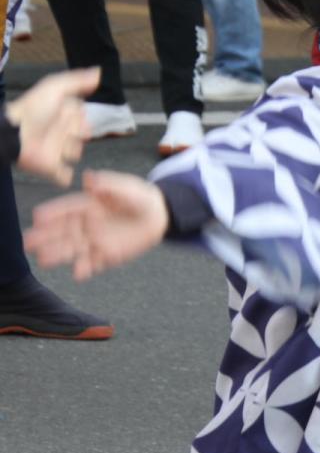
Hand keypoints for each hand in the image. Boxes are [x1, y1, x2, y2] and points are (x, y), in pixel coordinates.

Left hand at [6, 67, 98, 185]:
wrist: (12, 133)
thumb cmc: (33, 109)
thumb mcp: (55, 88)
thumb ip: (77, 81)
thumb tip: (99, 72)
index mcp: (64, 115)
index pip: (83, 118)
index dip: (79, 118)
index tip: (71, 116)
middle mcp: (61, 132)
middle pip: (83, 136)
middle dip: (78, 134)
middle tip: (66, 132)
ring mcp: (56, 151)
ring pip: (75, 154)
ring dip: (69, 151)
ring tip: (57, 147)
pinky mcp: (51, 168)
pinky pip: (64, 176)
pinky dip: (63, 175)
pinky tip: (59, 167)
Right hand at [25, 170, 169, 281]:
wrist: (158, 215)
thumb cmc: (138, 197)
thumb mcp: (126, 187)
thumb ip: (108, 184)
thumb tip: (89, 177)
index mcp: (87, 205)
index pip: (66, 210)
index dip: (53, 213)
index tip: (38, 217)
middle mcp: (86, 225)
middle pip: (62, 232)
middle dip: (44, 237)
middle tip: (28, 243)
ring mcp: (94, 241)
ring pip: (72, 249)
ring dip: (58, 255)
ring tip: (43, 260)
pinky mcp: (107, 255)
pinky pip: (94, 263)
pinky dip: (86, 269)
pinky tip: (78, 274)